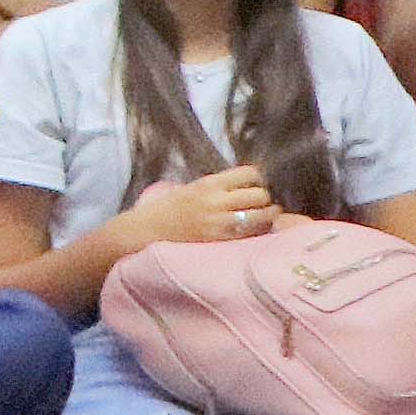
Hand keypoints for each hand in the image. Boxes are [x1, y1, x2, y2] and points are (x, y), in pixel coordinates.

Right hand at [113, 164, 281, 256]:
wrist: (147, 231)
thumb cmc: (169, 208)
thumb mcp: (192, 188)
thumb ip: (219, 186)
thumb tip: (250, 185)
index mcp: (209, 184)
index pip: (250, 173)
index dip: (258, 178)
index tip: (256, 183)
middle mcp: (216, 201)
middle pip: (260, 195)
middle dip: (265, 198)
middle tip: (263, 202)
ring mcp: (219, 223)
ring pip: (261, 216)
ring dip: (268, 216)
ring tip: (265, 217)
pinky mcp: (220, 241)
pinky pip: (250, 234)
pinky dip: (258, 231)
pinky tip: (254, 230)